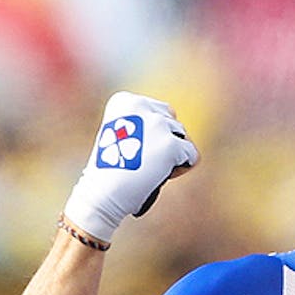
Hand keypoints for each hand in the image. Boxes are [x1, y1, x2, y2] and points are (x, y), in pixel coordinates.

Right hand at [63, 91, 198, 241]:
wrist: (101, 194)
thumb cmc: (112, 172)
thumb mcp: (122, 136)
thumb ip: (145, 125)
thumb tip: (175, 128)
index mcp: (124, 100)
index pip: (160, 112)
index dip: (153, 135)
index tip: (131, 149)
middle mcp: (141, 106)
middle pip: (173, 124)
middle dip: (165, 144)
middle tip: (143, 162)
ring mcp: (158, 124)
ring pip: (183, 138)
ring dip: (173, 156)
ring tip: (150, 169)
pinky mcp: (171, 145)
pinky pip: (192, 155)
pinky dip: (182, 168)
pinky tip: (161, 175)